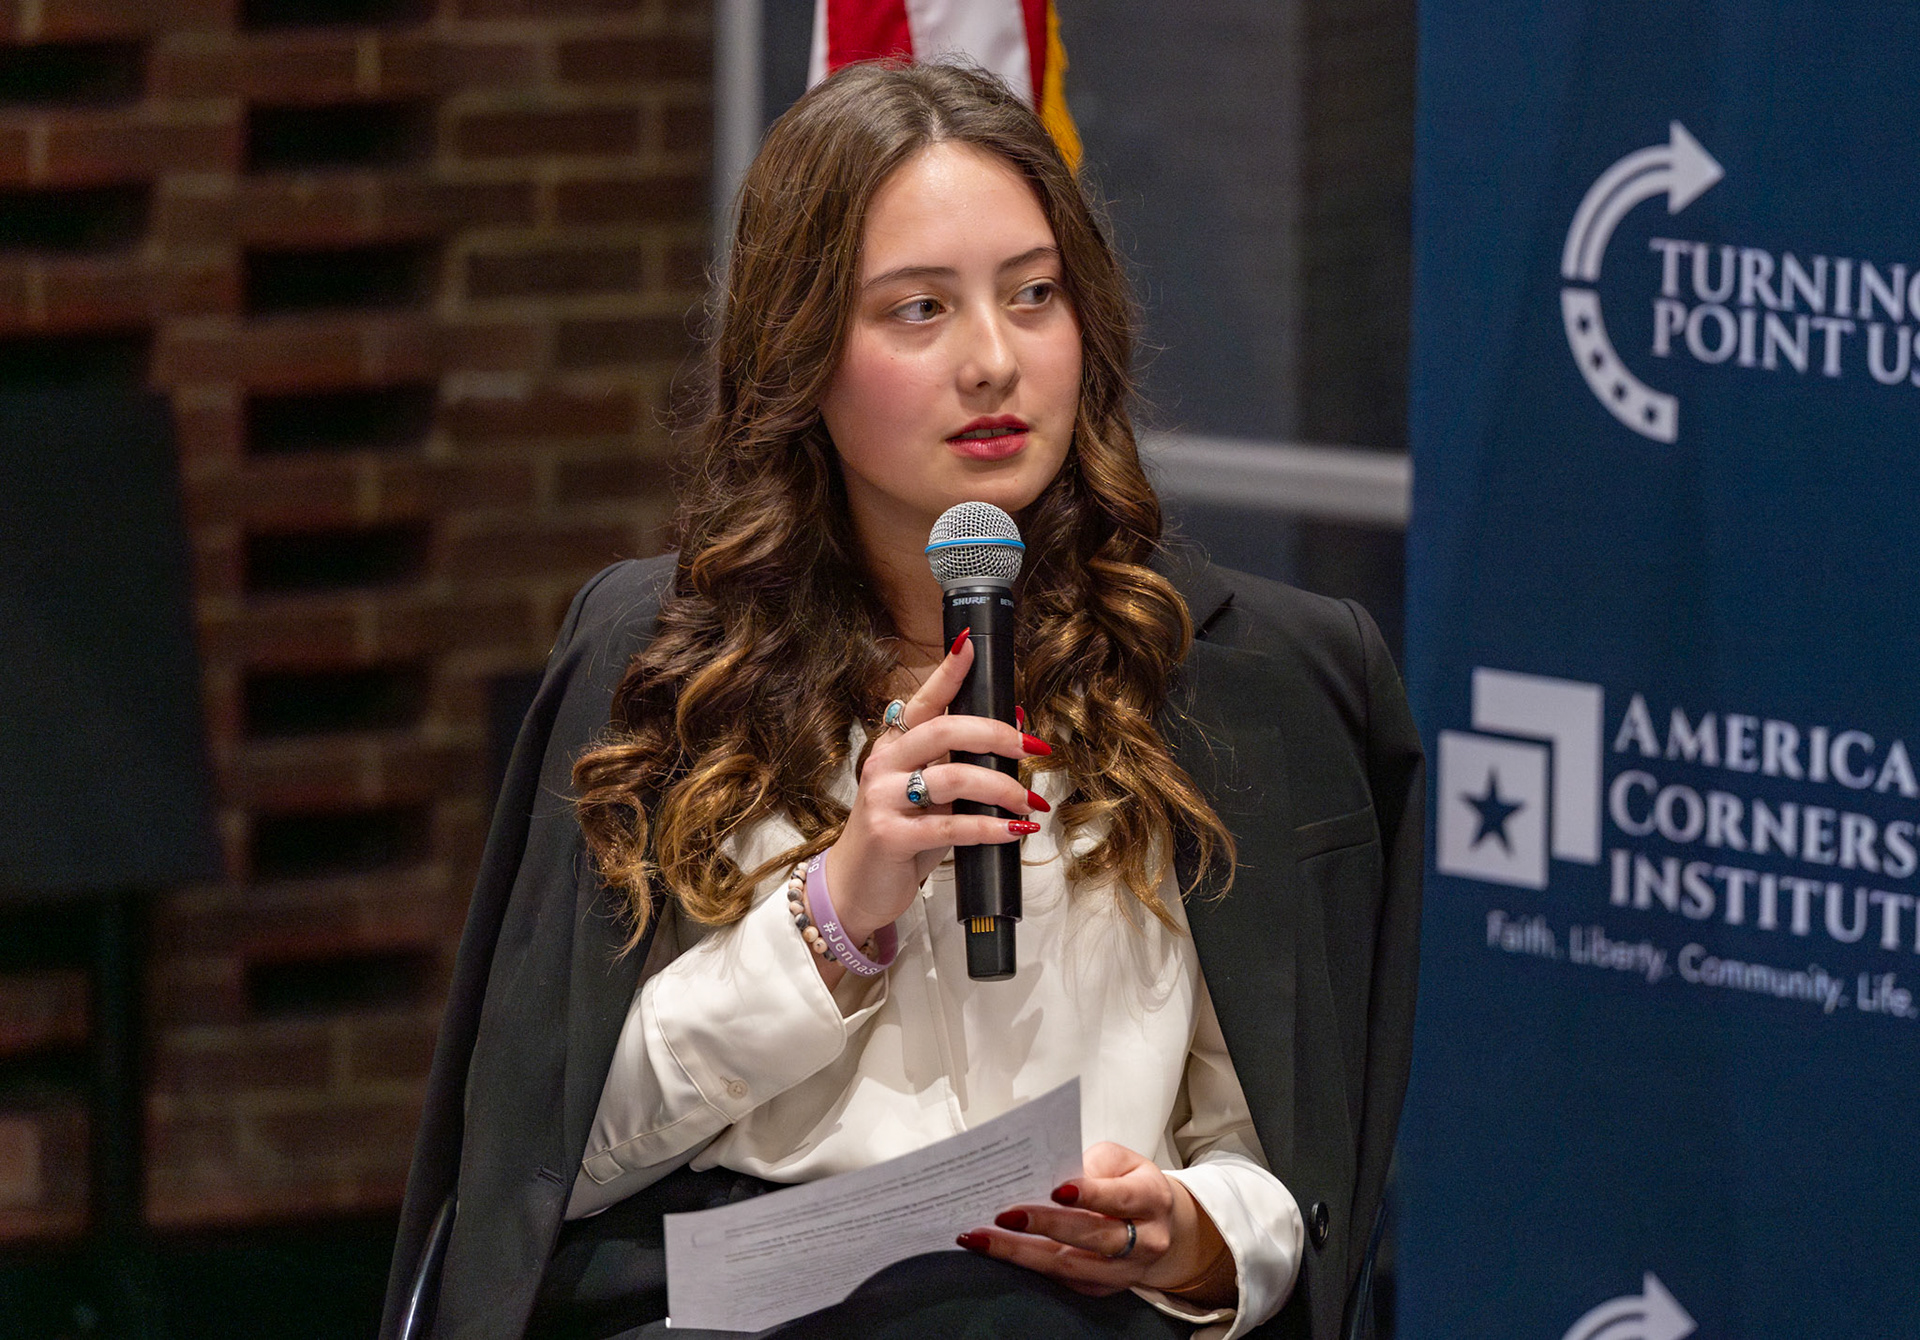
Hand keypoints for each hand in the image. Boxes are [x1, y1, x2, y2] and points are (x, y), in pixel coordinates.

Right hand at [820, 628, 1050, 963]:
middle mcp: (884, 763)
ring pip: (952, 779)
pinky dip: (990, 828)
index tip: (970, 645)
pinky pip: (950, 827)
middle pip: (944, 731)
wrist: (857, 886)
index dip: (947, 672)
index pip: (924, 700)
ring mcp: (883, 799)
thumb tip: (1016, 721)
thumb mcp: (932, 795)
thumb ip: (964, 761)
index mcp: (895, 745)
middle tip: (1034, 749)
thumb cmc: (902, 834)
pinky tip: (1015, 831)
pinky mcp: (890, 837)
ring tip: (1031, 802)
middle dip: (996, 735)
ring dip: (1002, 787)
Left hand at [957, 1142, 1228, 1300]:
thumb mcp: (1119, 1160)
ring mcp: (1122, 1272)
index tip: (1055, 1189)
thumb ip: (1090, 1163)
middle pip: (1093, 1237)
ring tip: (982, 1238)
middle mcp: (1144, 1241)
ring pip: (1070, 1266)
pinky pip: (1060, 1279)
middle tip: (1004, 1214)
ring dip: (1022, 1253)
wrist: (1157, 1226)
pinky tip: (996, 1250)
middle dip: (1045, 1226)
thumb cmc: (1129, 1183)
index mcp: (1151, 1199)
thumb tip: (1047, 1174)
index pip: (1120, 1198)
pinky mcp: (1099, 1288)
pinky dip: (1025, 1264)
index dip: (1089, 1194)